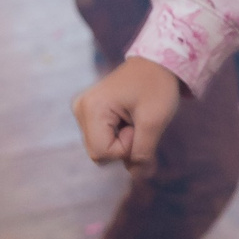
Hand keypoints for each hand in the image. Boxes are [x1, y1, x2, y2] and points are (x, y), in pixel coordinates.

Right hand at [72, 57, 183, 177]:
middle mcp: (81, 108)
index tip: (138, 125)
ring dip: (123, 141)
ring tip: (134, 117)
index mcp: (92, 108)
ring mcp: (83, 109)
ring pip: (101, 148)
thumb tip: (137, 177)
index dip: (126, 148)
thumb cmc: (157, 86)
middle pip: (99, 153)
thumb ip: (143, 153)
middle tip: (138, 121)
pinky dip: (119, 135)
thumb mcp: (154, 122)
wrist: (158, 62)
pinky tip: (128, 118)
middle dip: (124, 146)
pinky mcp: (89, 111)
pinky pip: (102, 138)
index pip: (103, 153)